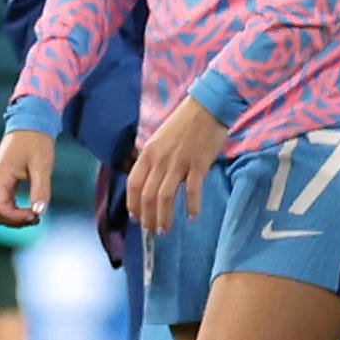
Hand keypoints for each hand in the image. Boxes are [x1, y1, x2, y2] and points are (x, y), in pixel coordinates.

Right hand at [0, 125, 57, 229]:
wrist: (30, 122)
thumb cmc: (36, 142)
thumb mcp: (42, 166)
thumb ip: (40, 190)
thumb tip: (39, 212)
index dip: (16, 218)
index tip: (36, 215)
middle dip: (15, 221)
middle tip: (37, 217)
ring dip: (14, 217)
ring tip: (35, 213)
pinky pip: (1, 203)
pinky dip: (13, 210)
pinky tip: (29, 208)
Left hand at [122, 91, 223, 234]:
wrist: (207, 108)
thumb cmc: (184, 123)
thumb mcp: (160, 139)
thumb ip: (154, 159)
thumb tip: (152, 182)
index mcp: (148, 152)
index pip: (133, 183)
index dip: (132, 203)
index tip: (135, 218)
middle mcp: (159, 159)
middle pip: (147, 195)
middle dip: (147, 217)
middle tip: (151, 232)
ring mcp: (178, 162)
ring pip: (164, 197)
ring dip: (163, 217)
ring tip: (165, 231)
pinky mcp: (198, 164)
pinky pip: (191, 191)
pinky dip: (191, 207)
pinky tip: (191, 218)